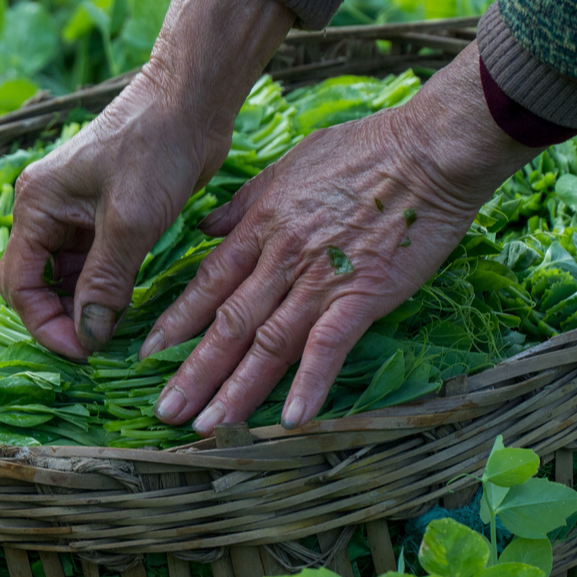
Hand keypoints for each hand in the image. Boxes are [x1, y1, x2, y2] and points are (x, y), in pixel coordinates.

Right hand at [0, 0, 295, 358]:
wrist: (192, 99)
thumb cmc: (157, 147)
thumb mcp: (130, 222)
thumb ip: (105, 282)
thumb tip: (88, 337)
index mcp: (36, 205)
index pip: (20, 284)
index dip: (46, 325)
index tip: (83, 353)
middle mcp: (46, 210)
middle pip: (38, 284)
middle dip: (63, 318)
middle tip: (99, 349)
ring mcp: (75, 212)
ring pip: (68, 277)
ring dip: (87, 306)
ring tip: (116, 333)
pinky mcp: (105, 214)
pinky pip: (94, 264)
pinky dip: (107, 288)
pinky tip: (129, 306)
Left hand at [143, 41, 543, 434]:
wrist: (428, 150)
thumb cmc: (366, 150)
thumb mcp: (289, 165)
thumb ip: (245, 203)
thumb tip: (208, 225)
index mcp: (261, 227)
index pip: (208, 283)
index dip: (177, 322)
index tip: (148, 354)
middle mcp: (281, 259)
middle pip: (229, 323)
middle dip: (194, 372)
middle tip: (166, 412)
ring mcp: (320, 280)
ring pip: (267, 344)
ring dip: (236, 390)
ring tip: (208, 427)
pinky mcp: (362, 296)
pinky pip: (328, 347)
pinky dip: (309, 385)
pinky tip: (291, 420)